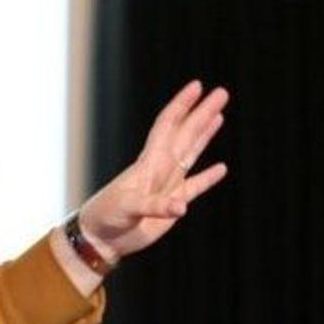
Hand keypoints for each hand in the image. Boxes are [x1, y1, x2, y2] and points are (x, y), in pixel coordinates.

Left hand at [79, 79, 229, 262]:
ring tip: (219, 116)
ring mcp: (166, 185)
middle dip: (202, 113)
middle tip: (222, 93)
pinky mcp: (171, 206)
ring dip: (205, 135)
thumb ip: (155, 206)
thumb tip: (181, 206)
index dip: (182, 105)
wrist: (101, 237)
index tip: (197, 86)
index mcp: (149, 162)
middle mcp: (159, 168)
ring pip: (191, 153)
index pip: (168, 125)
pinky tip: (221, 168)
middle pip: (185, 133)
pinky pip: (194, 187)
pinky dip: (208, 178)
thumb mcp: (128, 207)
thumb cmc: (107, 216)